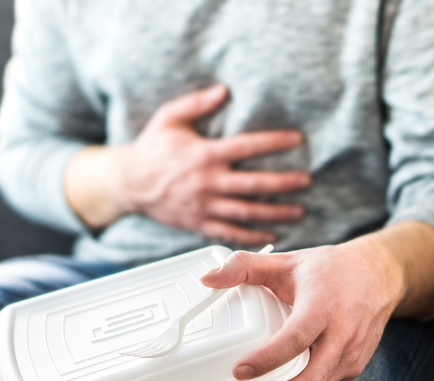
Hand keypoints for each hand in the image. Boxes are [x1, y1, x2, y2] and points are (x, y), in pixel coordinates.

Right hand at [65, 84, 310, 243]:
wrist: (128, 182)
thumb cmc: (151, 148)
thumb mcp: (169, 118)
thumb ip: (196, 103)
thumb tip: (223, 90)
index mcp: (203, 155)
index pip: (246, 147)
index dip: (274, 142)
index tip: (297, 140)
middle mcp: (207, 182)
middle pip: (253, 185)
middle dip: (283, 184)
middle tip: (306, 181)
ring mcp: (204, 206)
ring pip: (246, 213)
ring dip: (275, 214)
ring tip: (299, 211)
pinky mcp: (199, 223)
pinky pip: (230, 233)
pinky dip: (252, 237)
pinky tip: (271, 236)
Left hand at [199, 221, 433, 380]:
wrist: (379, 275)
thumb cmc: (331, 270)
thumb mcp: (286, 261)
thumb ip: (244, 267)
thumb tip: (208, 279)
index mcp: (322, 305)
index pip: (295, 338)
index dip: (267, 359)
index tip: (240, 370)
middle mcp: (341, 333)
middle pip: (311, 380)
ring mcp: (351, 354)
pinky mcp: (354, 366)